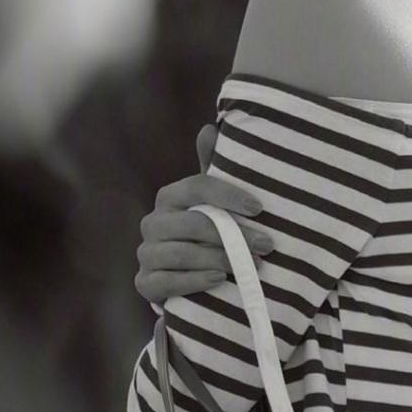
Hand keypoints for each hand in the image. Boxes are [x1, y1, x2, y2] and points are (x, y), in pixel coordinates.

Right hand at [135, 125, 275, 307]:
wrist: (187, 279)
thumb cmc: (207, 233)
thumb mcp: (213, 203)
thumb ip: (212, 169)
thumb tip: (209, 128)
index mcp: (170, 197)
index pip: (197, 187)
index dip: (228, 196)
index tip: (259, 208)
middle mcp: (153, 223)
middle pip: (193, 223)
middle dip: (234, 235)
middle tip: (266, 245)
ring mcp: (146, 254)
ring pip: (182, 253)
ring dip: (220, 259)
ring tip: (251, 265)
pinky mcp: (144, 284)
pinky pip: (167, 282)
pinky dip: (195, 281)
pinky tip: (219, 280)